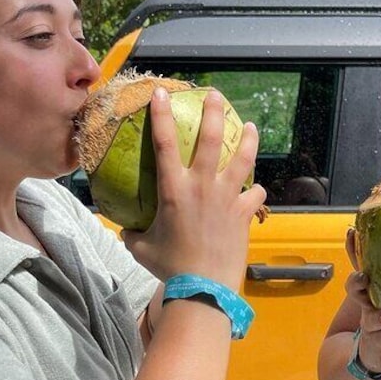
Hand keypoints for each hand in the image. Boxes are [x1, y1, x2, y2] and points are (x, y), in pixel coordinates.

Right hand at [122, 88, 266, 291]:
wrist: (204, 287)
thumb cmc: (170, 267)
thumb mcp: (142, 248)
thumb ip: (133, 234)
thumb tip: (125, 228)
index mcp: (174, 189)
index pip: (163, 143)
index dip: (162, 114)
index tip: (162, 92)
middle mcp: (202, 186)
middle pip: (210, 138)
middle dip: (213, 111)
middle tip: (215, 94)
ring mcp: (226, 197)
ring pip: (242, 158)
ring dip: (247, 139)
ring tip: (250, 126)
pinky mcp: (244, 212)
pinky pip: (255, 193)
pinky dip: (255, 190)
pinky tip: (255, 189)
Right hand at [344, 228, 380, 372]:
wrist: (372, 352)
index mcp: (370, 289)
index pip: (359, 265)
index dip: (352, 249)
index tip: (351, 234)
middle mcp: (366, 304)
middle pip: (355, 290)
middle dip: (357, 282)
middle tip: (363, 277)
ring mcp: (369, 323)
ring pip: (369, 318)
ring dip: (378, 316)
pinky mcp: (376, 342)